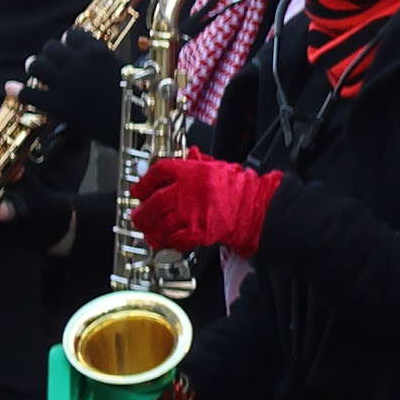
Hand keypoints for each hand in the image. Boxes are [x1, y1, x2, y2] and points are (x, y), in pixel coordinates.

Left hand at [20, 25, 123, 142]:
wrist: (131, 125)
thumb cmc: (130, 98)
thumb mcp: (118, 68)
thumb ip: (97, 57)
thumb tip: (75, 48)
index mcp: (96, 52)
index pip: (71, 34)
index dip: (67, 42)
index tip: (68, 49)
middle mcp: (78, 63)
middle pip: (50, 47)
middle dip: (49, 54)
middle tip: (50, 64)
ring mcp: (65, 84)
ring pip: (36, 65)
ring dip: (35, 68)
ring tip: (36, 74)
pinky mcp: (56, 105)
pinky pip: (28, 94)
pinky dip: (18, 91)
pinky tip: (11, 89)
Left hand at [133, 153, 279, 255]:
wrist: (263, 208)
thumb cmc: (245, 189)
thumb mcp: (219, 167)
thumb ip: (200, 162)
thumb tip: (190, 155)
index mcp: (192, 171)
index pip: (159, 172)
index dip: (144, 183)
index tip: (137, 191)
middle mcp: (188, 191)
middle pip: (154, 201)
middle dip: (142, 212)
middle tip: (138, 218)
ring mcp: (192, 212)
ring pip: (161, 223)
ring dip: (152, 230)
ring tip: (149, 234)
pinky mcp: (200, 231)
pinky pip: (176, 239)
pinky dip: (169, 243)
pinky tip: (166, 243)